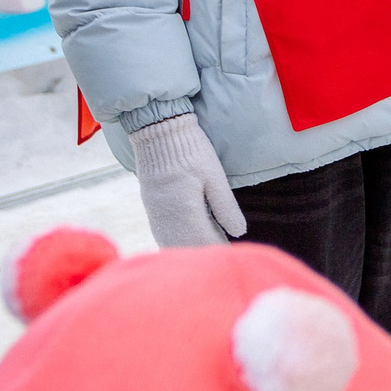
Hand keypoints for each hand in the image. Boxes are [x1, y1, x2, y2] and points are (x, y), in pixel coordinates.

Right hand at [131, 113, 246, 246]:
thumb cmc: (191, 152)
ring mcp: (155, 215)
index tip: (234, 255)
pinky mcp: (151, 208)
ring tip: (211, 251)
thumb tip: (239, 233)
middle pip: (188, 247)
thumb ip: (225, 206)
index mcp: (184, 212)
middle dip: (205, 253)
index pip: (205, 242)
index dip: (219, 251)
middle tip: (225, 255)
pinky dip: (178, 241)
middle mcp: (166, 218)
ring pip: (173, 243)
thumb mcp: (214, 177)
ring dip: (191, 249)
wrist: (158, 134)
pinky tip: (189, 242)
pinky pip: (163, 234)